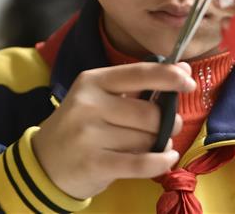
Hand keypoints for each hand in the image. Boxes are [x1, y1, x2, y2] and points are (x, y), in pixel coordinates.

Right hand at [31, 61, 196, 199]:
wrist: (44, 161)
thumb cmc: (82, 124)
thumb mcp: (102, 97)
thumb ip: (140, 85)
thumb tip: (184, 70)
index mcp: (94, 81)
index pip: (139, 73)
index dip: (168, 76)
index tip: (189, 81)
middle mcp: (89, 104)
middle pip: (148, 113)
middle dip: (166, 122)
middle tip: (166, 127)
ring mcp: (89, 135)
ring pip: (146, 138)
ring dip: (158, 143)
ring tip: (151, 144)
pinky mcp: (93, 164)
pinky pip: (140, 163)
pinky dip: (160, 161)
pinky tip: (167, 158)